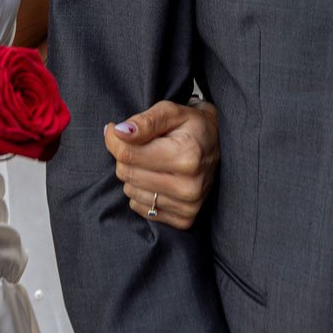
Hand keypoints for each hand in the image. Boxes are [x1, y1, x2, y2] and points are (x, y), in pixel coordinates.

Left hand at [105, 100, 219, 230]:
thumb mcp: (171, 112)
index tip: (115, 129)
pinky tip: (159, 179)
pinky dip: (142, 193)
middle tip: (141, 144)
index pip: (128, 154)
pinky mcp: (184, 220)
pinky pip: (141, 208)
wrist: (218, 145)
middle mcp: (189, 186)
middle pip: (127, 174)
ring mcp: (188, 206)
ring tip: (153, 162)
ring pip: (131, 192)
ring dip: (135, 175)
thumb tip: (118, 132)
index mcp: (187, 156)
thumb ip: (145, 121)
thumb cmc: (191, 125)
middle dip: (126, 156)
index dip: (114, 139)